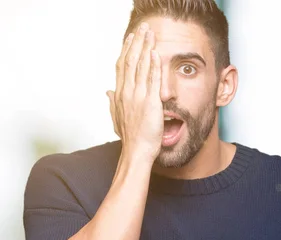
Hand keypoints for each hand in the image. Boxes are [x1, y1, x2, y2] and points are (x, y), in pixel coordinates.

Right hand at [107, 23, 162, 161]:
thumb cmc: (131, 137)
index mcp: (120, 95)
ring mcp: (137, 97)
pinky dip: (153, 65)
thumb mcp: (118, 117)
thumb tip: (107, 92)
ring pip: (140, 66)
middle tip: (142, 28)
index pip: (122, 67)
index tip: (130, 38)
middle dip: (136, 43)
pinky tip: (155, 53)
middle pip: (130, 61)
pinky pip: (151, 80)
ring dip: (145, 48)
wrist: (136, 151)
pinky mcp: (149, 103)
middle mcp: (126, 93)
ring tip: (150, 33)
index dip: (126, 50)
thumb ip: (113, 102)